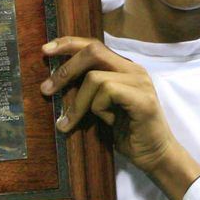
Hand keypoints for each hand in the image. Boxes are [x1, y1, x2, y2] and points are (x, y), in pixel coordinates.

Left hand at [40, 37, 199, 199]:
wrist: (155, 156)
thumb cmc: (126, 133)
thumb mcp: (100, 106)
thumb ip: (87, 89)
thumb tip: (54, 81)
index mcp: (124, 67)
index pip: (94, 44)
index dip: (68, 43)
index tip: (45, 51)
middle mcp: (134, 69)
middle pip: (93, 51)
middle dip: (65, 69)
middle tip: (46, 89)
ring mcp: (140, 82)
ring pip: (95, 77)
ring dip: (78, 102)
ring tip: (70, 122)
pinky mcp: (143, 99)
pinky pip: (108, 92)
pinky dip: (98, 108)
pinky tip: (107, 122)